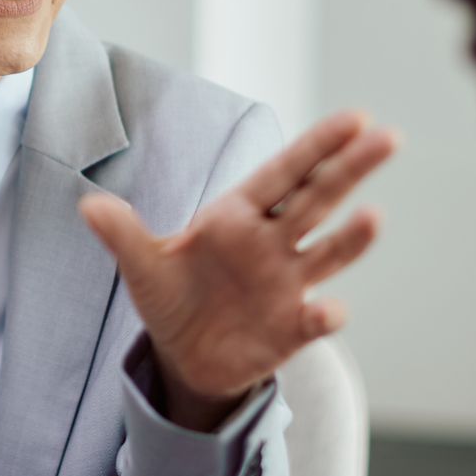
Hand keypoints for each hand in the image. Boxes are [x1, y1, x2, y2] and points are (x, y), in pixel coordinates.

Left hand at [80, 111, 396, 429]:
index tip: (355, 118)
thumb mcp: (141, 267)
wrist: (184, 356)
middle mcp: (272, 243)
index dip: (316, 146)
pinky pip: (315, 319)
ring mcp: (288, 283)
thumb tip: (87, 205)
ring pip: (328, 252)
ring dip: (352, 237)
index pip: (284, 173)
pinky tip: (329, 312)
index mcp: (238, 216)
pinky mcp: (292, 327)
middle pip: (318, 198)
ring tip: (372, 217)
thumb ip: (122, 235)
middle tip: (389, 136)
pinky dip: (325, 316)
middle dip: (351, 168)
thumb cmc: (170, 297)